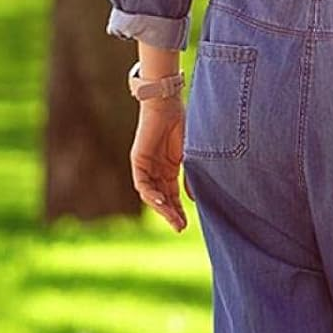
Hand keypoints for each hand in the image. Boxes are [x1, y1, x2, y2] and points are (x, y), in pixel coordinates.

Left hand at [130, 100, 187, 231]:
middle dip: (171, 214)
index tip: (186, 225)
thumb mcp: (192, 155)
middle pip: (163, 198)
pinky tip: (162, 202)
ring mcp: (147, 166)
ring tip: (173, 220)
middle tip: (180, 228)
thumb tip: (194, 198)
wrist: (167, 104)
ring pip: (152, 194)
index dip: (179, 210)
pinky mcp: (138, 161)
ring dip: (162, 208)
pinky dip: (151, 194)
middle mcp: (157, 170)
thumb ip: (191, 176)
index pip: (173, 195)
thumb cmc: (184, 124)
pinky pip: (142, 183)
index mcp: (170, 168)